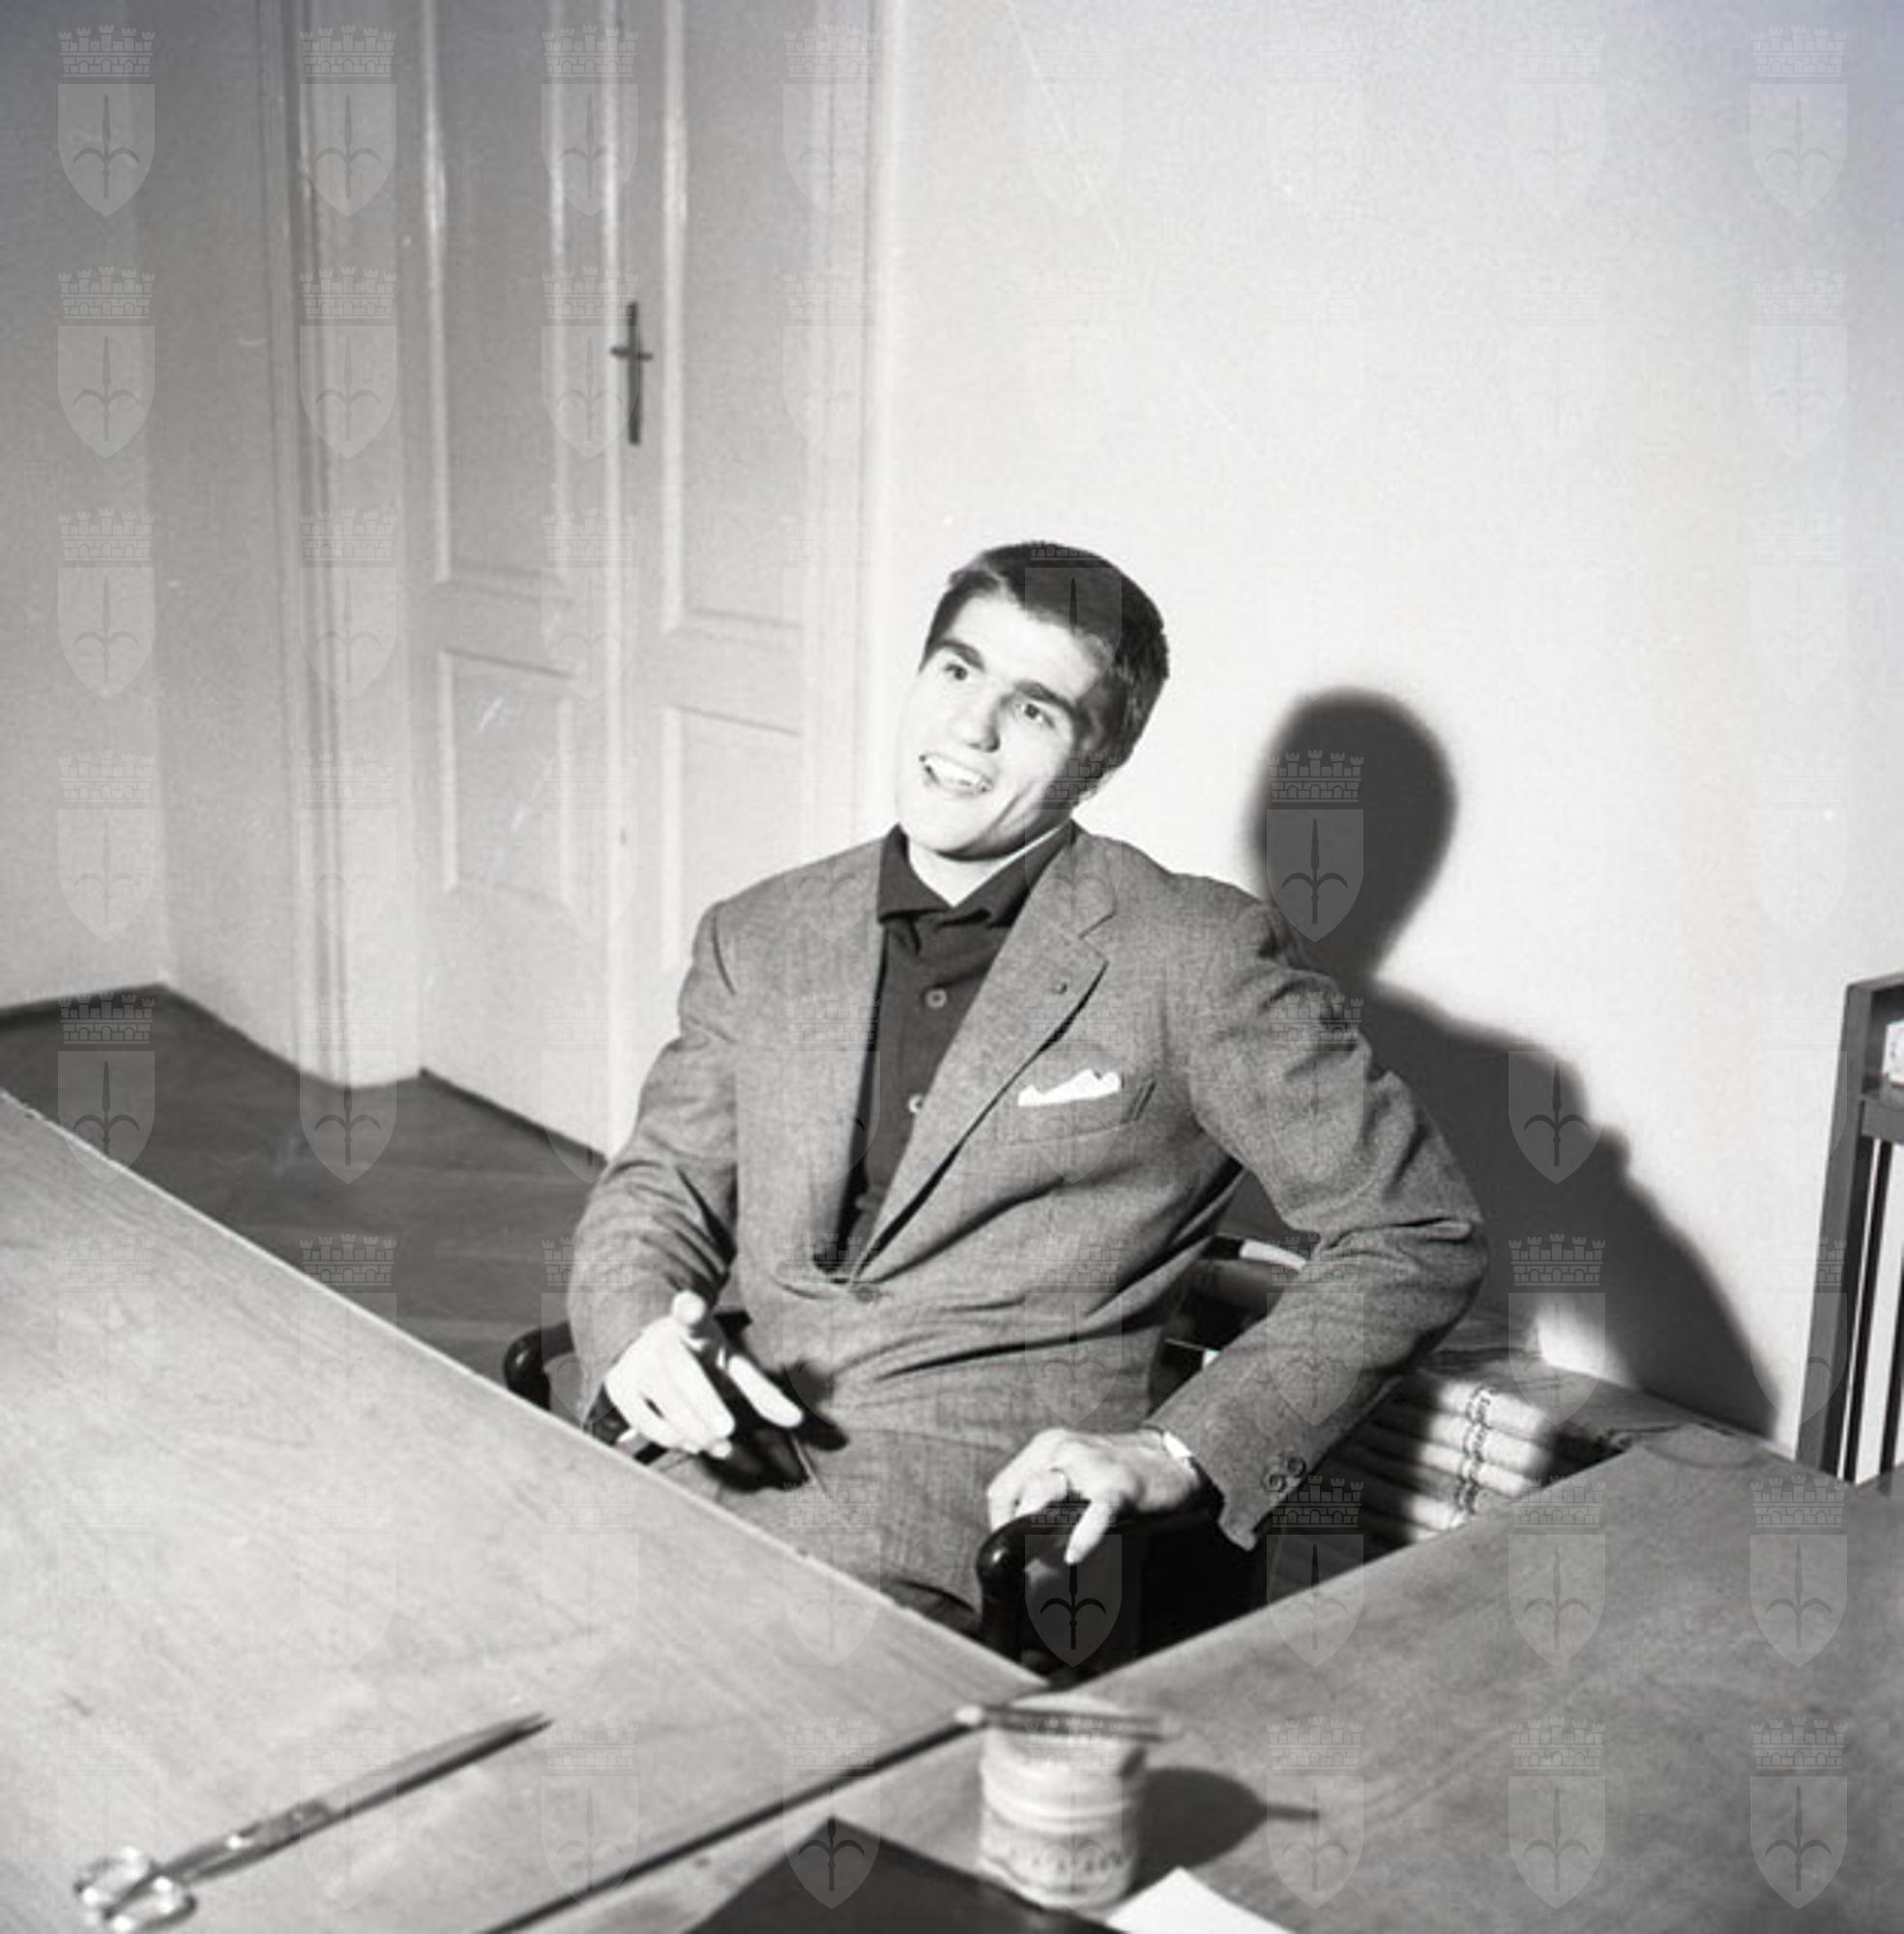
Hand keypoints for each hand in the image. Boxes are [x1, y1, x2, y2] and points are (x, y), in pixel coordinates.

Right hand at [602, 1291, 803, 1458]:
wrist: (651, 1351)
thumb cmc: (702, 1359)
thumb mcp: (733, 1366)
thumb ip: (763, 1392)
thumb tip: (797, 1420)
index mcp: (693, 1328)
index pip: (690, 1315)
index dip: (689, 1310)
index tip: (688, 1304)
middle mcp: (661, 1341)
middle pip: (682, 1373)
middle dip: (704, 1404)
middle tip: (727, 1432)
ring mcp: (637, 1364)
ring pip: (664, 1403)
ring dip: (695, 1432)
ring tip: (722, 1447)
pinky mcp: (619, 1388)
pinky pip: (645, 1422)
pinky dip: (671, 1438)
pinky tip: (692, 1443)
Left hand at [986, 1427, 1206, 1566]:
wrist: (1170, 1458)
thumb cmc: (1118, 1471)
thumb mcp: (1074, 1471)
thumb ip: (1048, 1497)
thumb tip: (1023, 1543)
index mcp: (1047, 1448)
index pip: (1002, 1490)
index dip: (999, 1525)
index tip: (1010, 1551)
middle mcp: (1062, 1450)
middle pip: (1018, 1493)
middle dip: (1014, 1533)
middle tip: (1022, 1566)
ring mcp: (1090, 1465)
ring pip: (1044, 1493)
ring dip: (1035, 1532)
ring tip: (1039, 1564)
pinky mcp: (1120, 1484)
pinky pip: (1095, 1511)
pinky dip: (1083, 1535)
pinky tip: (1074, 1556)